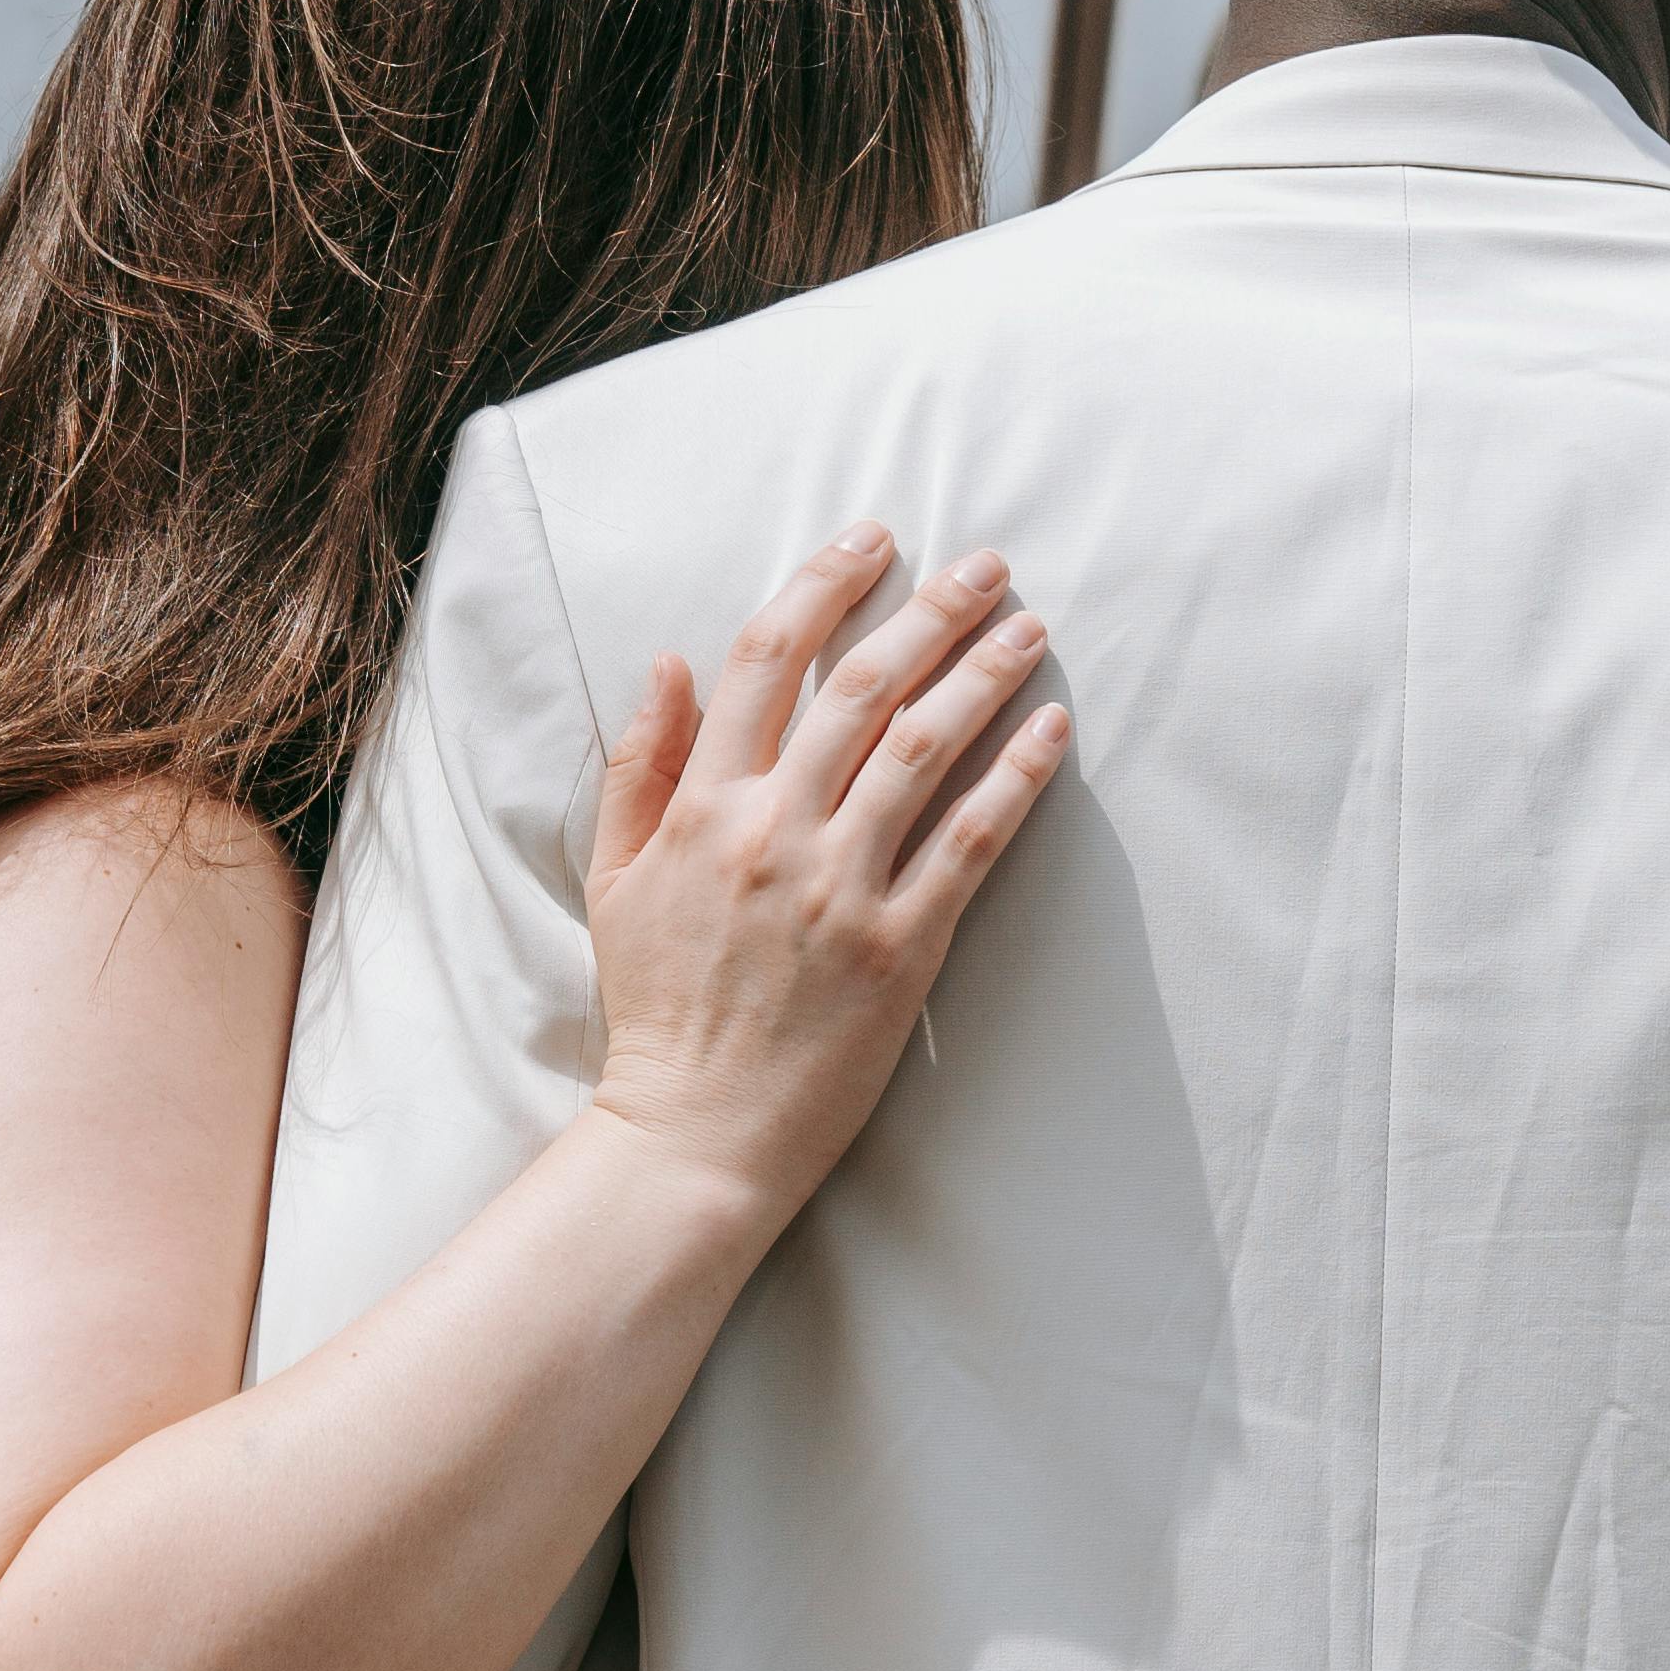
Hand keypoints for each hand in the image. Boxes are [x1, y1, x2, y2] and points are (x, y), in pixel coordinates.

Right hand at [583, 527, 1067, 1233]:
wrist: (695, 1131)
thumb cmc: (656, 1007)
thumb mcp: (616, 879)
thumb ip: (641, 766)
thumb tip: (668, 662)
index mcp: (704, 807)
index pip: (768, 660)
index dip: (824, 585)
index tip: (871, 539)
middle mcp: (776, 832)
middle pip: (864, 689)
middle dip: (932, 612)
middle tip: (985, 565)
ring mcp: (842, 889)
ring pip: (927, 750)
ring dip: (987, 675)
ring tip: (1031, 629)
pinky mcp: (901, 949)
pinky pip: (970, 844)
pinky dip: (1017, 780)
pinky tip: (1054, 732)